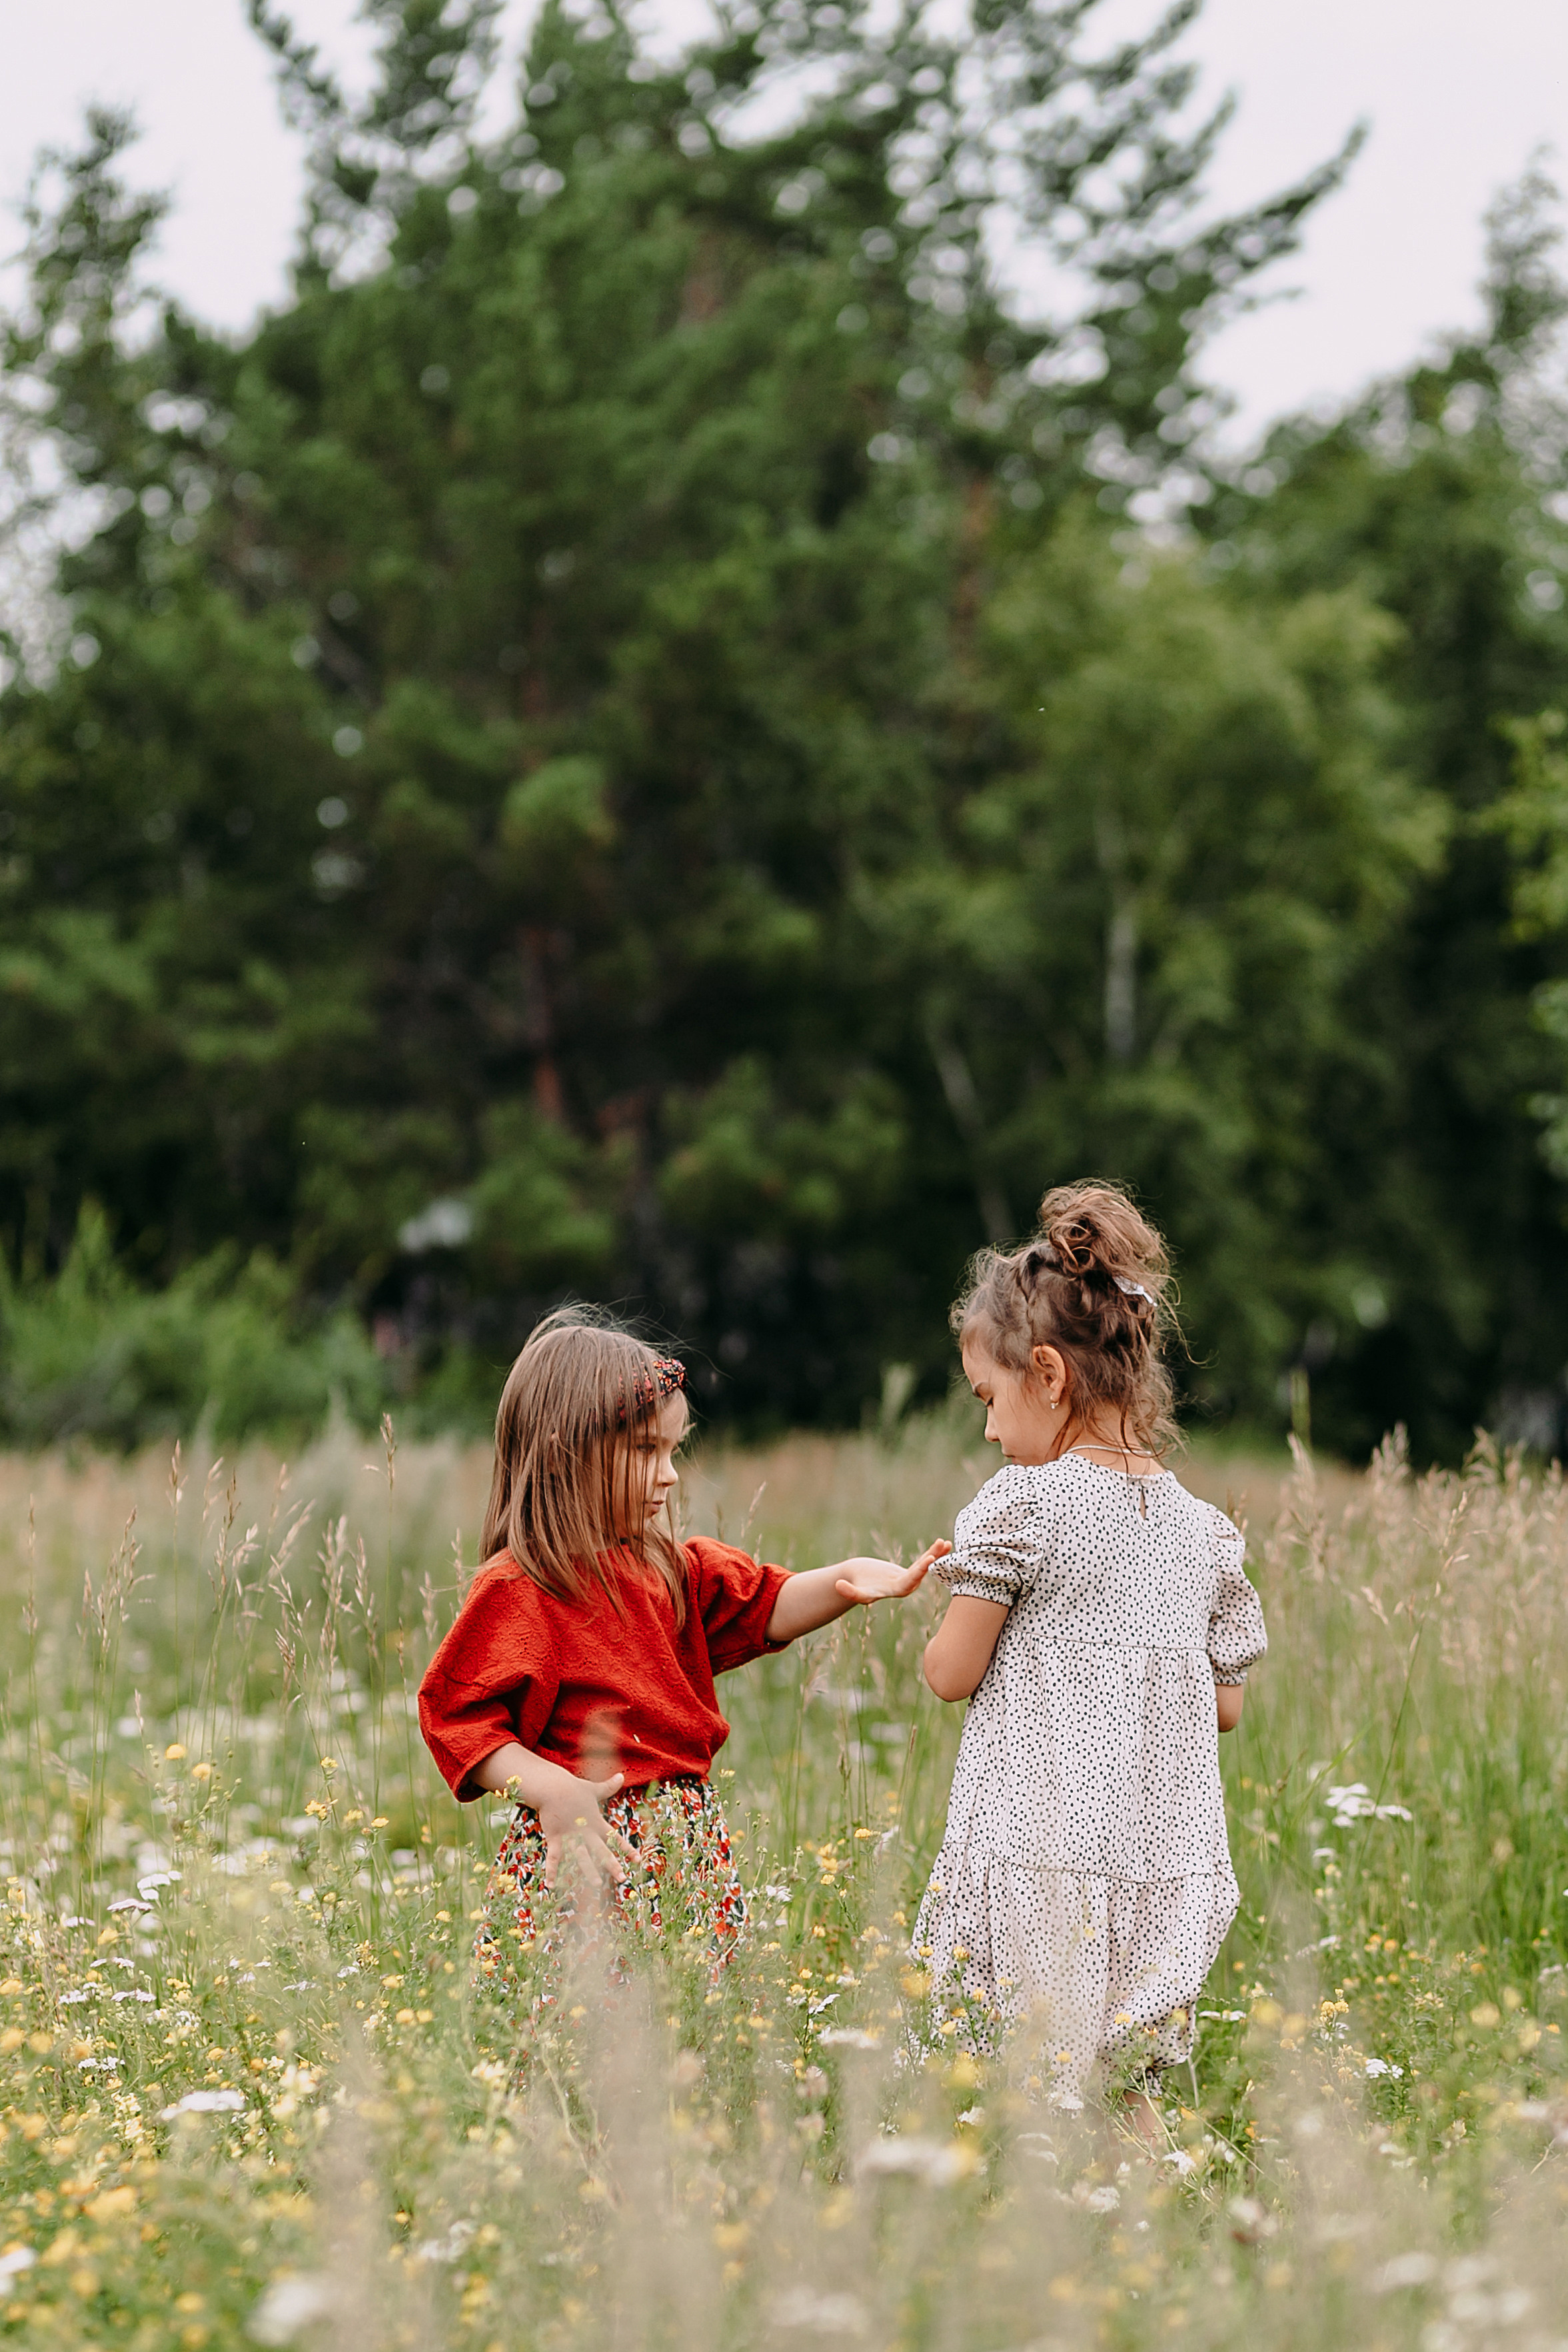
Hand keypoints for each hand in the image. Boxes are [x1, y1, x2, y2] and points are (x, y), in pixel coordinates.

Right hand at [525, 1767, 636, 1891]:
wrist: (552, 1786)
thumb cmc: (573, 1788)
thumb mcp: (593, 1789)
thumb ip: (608, 1787)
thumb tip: (622, 1775)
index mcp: (596, 1822)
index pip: (614, 1837)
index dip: (626, 1849)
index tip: (638, 1860)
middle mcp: (586, 1831)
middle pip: (601, 1850)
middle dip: (612, 1864)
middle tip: (623, 1878)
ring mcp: (571, 1835)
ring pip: (582, 1856)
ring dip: (589, 1871)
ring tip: (598, 1885)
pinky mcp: (555, 1837)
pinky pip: (554, 1857)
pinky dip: (552, 1871)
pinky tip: (551, 1885)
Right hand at [834, 1538, 951, 1606]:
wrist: (858, 1580)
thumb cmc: (855, 1585)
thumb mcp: (853, 1590)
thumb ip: (848, 1591)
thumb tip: (838, 1586)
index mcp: (896, 1591)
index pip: (909, 1582)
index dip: (919, 1572)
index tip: (928, 1561)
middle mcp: (906, 1586)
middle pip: (921, 1573)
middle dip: (932, 1561)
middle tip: (941, 1548)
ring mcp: (909, 1578)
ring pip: (925, 1565)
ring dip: (936, 1554)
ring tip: (946, 1543)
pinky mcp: (909, 1571)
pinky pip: (923, 1560)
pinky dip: (933, 1552)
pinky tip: (943, 1544)